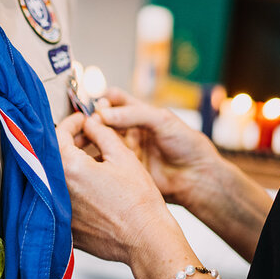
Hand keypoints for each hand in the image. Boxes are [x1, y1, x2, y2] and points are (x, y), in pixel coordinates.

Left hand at [57, 112, 173, 266]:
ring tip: (92, 161)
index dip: (72, 123)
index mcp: (69, 168)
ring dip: (70, 165)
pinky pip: (61, 200)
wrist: (147, 239)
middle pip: (54, 156)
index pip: (58, 134)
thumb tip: (90, 123)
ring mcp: (58, 211)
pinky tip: (91, 187)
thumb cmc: (138, 201)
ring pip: (57, 178)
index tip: (83, 121)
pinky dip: (72, 188)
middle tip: (89, 138)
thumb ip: (101, 133)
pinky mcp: (65, 228)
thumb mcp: (122, 156)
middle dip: (70, 142)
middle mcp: (56, 189)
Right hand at [96, 88, 220, 207]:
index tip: (96, 105)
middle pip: (102, 121)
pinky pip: (105, 161)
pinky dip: (94, 158)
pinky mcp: (124, 169)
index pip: (114, 101)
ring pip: (100, 140)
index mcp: (139, 114)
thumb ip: (133, 114)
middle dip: (92, 120)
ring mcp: (125, 150)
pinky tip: (89, 157)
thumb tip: (103, 113)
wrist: (197, 177)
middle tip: (85, 124)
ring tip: (82, 139)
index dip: (103, 101)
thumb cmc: (187, 144)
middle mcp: (129, 131)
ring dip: (89, 139)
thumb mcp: (162, 120)